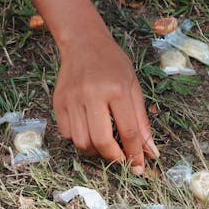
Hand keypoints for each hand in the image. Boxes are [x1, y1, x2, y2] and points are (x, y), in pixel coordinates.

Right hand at [54, 30, 157, 173]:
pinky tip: (87, 131)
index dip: (135, 154)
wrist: (83, 42)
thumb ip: (142, 122)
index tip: (139, 167)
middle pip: (101, 141)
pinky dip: (78, 140)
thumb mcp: (133, 87)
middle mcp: (92, 94)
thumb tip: (150, 153)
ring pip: (81, 142)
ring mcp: (72, 98)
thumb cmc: (112, 63)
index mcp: (116, 89)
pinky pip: (66, 134)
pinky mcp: (58, 102)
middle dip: (114, 158)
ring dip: (95, 151)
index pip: (128, 131)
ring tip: (104, 144)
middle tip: (121, 159)